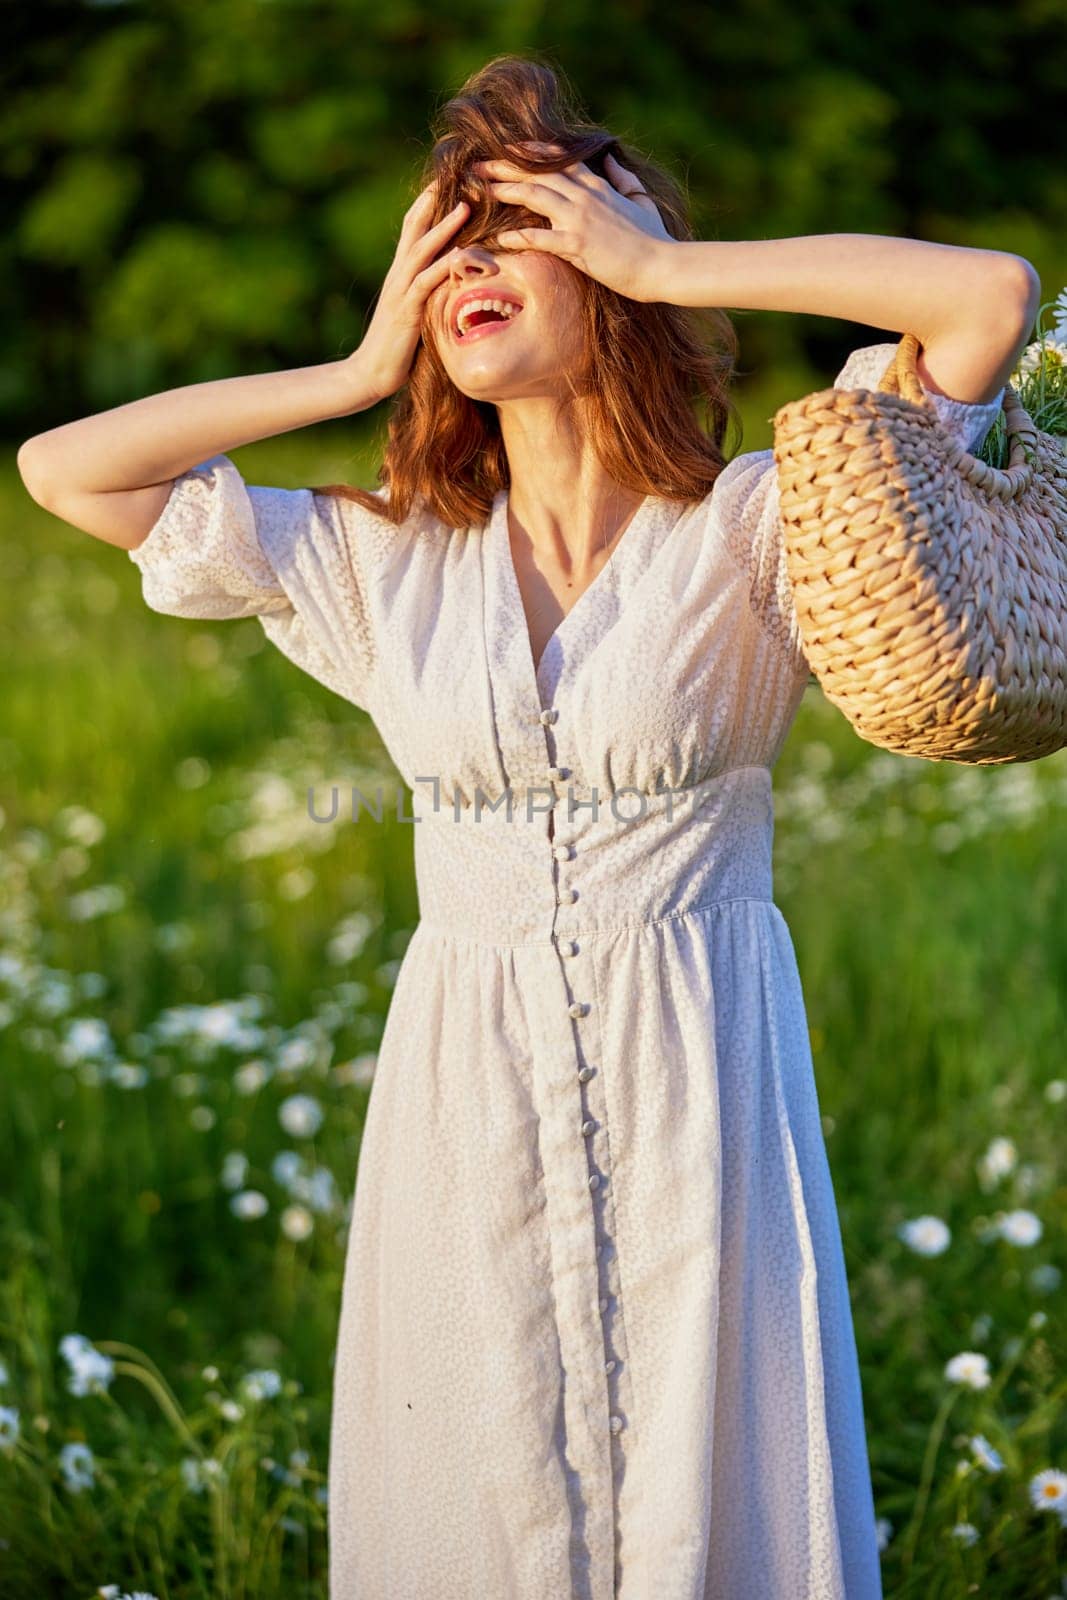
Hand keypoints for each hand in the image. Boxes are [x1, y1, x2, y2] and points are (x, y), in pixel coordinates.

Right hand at [350, 181, 470, 403]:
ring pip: (422, 249)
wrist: (369, 374)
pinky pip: (425, 283)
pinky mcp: (407, 312)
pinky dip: (443, 267)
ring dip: (444, 227)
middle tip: (460, 174)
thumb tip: (452, 281)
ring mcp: (401, 291)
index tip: (451, 178)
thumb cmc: (396, 348)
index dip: (430, 202)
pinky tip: (460, 256)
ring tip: (467, 206)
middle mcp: (399, 275)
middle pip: (415, 226)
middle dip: (436, 200)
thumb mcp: (416, 313)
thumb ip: (428, 292)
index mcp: (401, 273)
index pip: (414, 227)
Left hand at [471, 141, 675, 302]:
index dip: (531, 152)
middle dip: (506, 166)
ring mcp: (580, 219)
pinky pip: (540, 238)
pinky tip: (500, 238)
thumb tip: (613, 161)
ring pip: (534, 195)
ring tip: (481, 189)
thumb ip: (624, 179)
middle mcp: (586, 196)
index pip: (559, 160)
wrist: (662, 264)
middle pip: (538, 172)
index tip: (508, 148)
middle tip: (479, 164)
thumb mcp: (641, 200)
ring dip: (505, 190)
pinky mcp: (578, 244)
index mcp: (598, 185)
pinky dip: (519, 237)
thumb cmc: (654, 238)